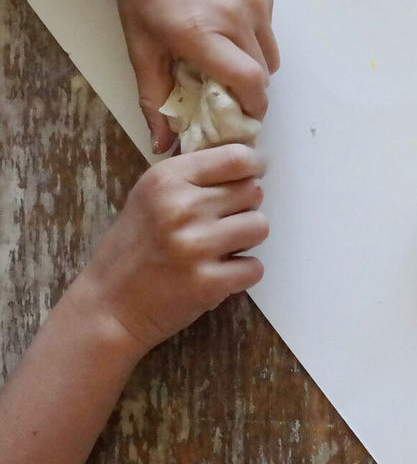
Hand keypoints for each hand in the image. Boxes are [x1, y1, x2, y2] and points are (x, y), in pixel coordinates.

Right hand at [70, 145, 268, 355]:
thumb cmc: (133, 248)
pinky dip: (243, 273)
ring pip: (260, 227)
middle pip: (253, 192)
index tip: (253, 175)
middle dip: (245, 207)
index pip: (236, 158)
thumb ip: (192, 178)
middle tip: (223, 223)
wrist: (108, 305)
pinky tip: (219, 274)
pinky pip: (255, 267)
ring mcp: (196, 245)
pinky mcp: (209, 282)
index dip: (253, 167)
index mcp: (166, 179)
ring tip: (221, 248)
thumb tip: (246, 161)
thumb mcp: (150, 197)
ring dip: (247, 239)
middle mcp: (181, 208)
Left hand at [103, 0, 278, 152]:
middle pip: (264, 72)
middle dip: (251, 88)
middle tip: (228, 88)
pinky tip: (228, 20)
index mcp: (201, 33)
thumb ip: (155, 98)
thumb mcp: (140, 47)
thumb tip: (163, 145)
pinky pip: (269, 26)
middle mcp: (234, 15)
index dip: (253, 107)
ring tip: (227, 53)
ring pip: (271, 51)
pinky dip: (254, 34)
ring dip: (255, 62)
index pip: (250, 83)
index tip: (244, 116)